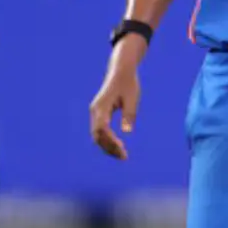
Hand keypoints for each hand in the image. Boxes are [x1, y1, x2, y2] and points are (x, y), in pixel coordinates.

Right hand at [89, 40, 144, 159]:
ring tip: (122, 155)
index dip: (110, 141)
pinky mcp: (99, 113)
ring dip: (108, 146)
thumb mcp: (132, 98)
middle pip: (97, 135)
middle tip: (124, 157)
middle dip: (109, 148)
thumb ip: (129, 114)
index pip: (102, 129)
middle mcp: (95, 110)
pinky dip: (107, 140)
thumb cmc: (128, 83)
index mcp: (102, 106)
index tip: (122, 150)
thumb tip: (127, 131)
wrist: (121, 71)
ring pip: (97, 135)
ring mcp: (95, 112)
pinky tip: (118, 146)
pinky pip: (100, 131)